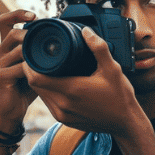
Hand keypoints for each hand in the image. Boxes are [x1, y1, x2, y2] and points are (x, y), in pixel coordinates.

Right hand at [0, 9, 38, 130]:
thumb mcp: (35, 65)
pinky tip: (43, 74)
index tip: (34, 17)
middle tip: (49, 43)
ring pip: (19, 49)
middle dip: (32, 36)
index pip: (4, 20)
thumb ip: (41, 52)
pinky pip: (20, 67)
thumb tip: (64, 38)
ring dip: (36, 54)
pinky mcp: (0, 76)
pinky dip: (34, 70)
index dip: (18, 14)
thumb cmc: (26, 87)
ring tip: (49, 61)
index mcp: (5, 46)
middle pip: (14, 33)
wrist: (13, 111)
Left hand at [24, 27, 143, 137]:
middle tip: (36, 56)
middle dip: (32, 70)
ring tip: (43, 67)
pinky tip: (53, 82)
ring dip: (38, 82)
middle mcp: (63, 105)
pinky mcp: (64, 120)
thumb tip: (86, 31)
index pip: (36, 78)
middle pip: (35, 86)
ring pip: (40, 95)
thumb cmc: (120, 96)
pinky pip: (48, 103)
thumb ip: (99, 48)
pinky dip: (46, 92)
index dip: (29, 64)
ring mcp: (62, 115)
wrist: (125, 123)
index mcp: (71, 90)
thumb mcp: (112, 69)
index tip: (32, 52)